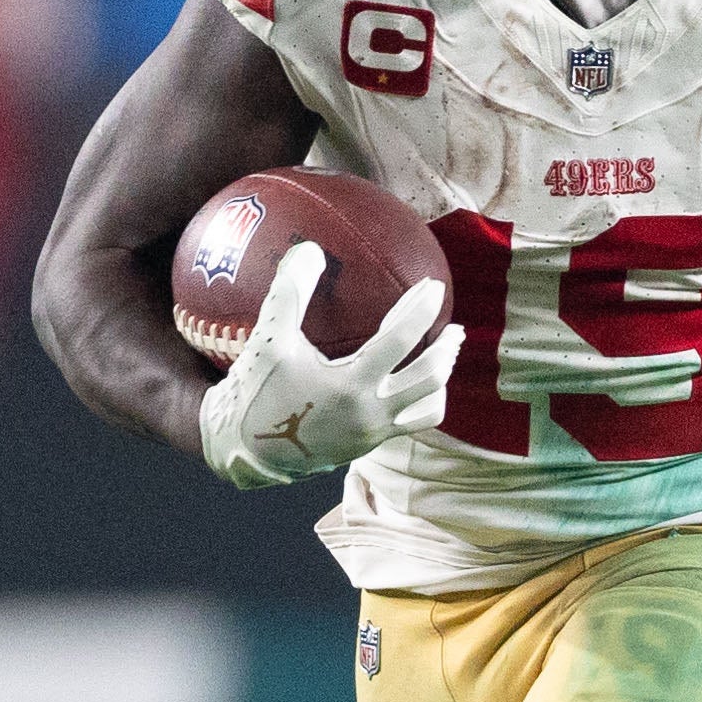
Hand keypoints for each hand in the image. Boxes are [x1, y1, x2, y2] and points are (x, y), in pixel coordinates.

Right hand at [197, 242, 459, 488]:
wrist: (247, 452)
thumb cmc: (257, 390)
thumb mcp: (268, 338)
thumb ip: (290, 292)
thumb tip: (310, 249)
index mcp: (349, 384)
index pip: (400, 340)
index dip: (420, 310)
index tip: (434, 287)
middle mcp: (370, 411)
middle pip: (429, 376)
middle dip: (446, 348)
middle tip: (454, 327)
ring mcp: (373, 432)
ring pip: (429, 407)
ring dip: (441, 379)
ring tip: (445, 356)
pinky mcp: (369, 444)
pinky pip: (411, 423)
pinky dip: (423, 401)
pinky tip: (417, 384)